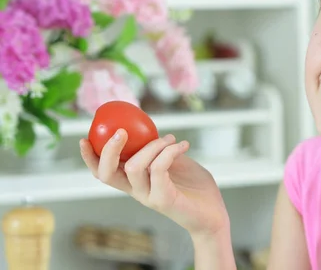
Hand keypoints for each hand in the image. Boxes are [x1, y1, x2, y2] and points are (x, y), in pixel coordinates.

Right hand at [80, 129, 229, 235]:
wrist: (214, 212)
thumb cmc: (194, 186)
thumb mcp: (174, 161)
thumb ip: (160, 150)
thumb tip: (151, 129)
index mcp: (134, 181)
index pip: (103, 172)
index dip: (90, 157)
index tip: (85, 137)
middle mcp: (136, 191)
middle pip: (107, 173)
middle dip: (109, 149)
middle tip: (122, 131)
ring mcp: (148, 196)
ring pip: (135, 166)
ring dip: (153, 145)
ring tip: (171, 139)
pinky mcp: (163, 199)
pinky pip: (159, 168)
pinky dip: (170, 151)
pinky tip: (183, 145)